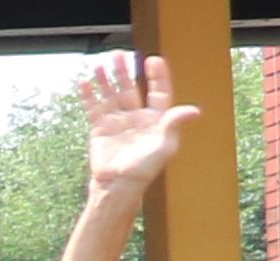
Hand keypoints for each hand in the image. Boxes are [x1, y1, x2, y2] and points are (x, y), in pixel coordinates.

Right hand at [82, 49, 198, 202]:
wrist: (119, 185)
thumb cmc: (145, 168)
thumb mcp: (165, 146)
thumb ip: (175, 124)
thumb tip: (194, 110)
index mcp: (156, 120)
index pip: (159, 92)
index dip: (157, 76)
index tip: (153, 60)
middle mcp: (137, 118)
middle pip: (131, 89)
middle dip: (125, 72)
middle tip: (120, 55)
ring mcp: (117, 122)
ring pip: (111, 95)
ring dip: (106, 80)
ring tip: (100, 64)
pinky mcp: (100, 129)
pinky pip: (94, 108)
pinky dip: (89, 95)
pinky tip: (85, 82)